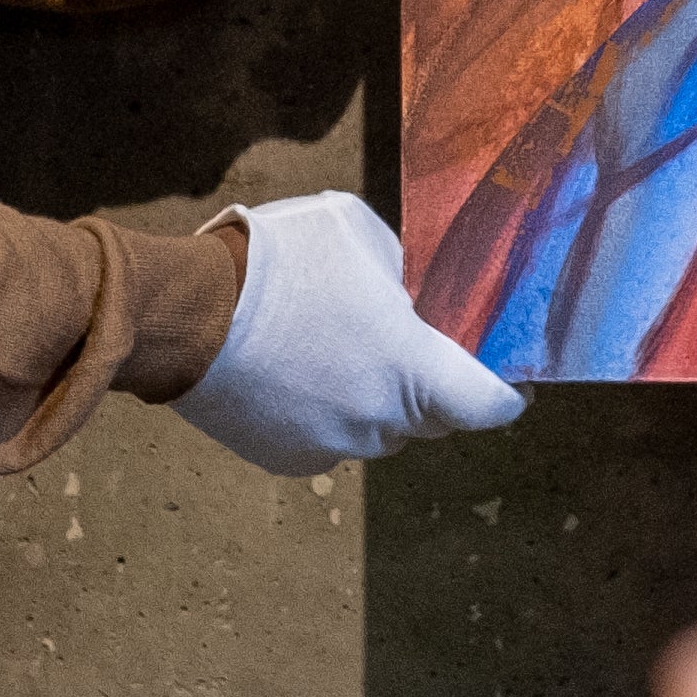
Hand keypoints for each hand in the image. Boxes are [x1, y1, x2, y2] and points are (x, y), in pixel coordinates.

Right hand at [171, 189, 520, 473]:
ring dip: (372, 402)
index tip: (509, 382)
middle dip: (430, 391)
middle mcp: (382, 421)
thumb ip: (401, 274)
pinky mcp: (289, 460)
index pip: (487, 407)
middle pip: (431, 421)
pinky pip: (327, 441)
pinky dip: (324, 416)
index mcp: (413, 369)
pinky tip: (295, 375)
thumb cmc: (280, 262)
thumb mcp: (359, 236)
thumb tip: (408, 296)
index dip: (504, 395)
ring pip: (376, 431)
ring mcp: (334, 446)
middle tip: (408, 350)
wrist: (187, 313)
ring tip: (335, 352)